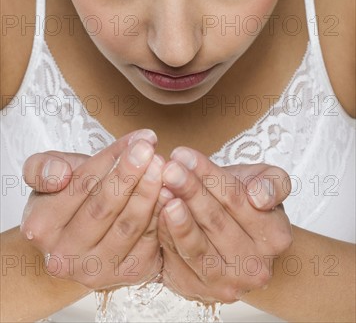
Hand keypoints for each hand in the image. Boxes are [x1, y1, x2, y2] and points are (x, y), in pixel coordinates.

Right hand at [20, 129, 169, 289]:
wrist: (74, 243)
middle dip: (131, 174)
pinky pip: (149, 243)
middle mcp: (65, 256)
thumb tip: (60, 174)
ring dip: (149, 193)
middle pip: (104, 207)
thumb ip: (43, 168)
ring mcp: (96, 270)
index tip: (137, 139)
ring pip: (128, 226)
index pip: (82, 185)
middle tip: (150, 149)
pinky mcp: (126, 276)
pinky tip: (169, 192)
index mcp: (41, 227)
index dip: (112, 158)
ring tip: (162, 166)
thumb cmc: (63, 201)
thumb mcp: (43, 177)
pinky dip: (160, 216)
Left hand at [157, 147, 292, 303]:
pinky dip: (165, 234)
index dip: (208, 175)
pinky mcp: (197, 290)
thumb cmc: (248, 202)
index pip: (237, 199)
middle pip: (215, 221)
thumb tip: (259, 196)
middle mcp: (255, 266)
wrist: (239, 241)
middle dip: (189, 190)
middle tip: (169, 168)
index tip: (184, 154)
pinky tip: (157, 211)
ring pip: (196, 246)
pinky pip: (177, 260)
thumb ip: (273, 183)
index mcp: (276, 237)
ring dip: (175, 217)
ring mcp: (226, 283)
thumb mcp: (269, 182)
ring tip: (162, 191)